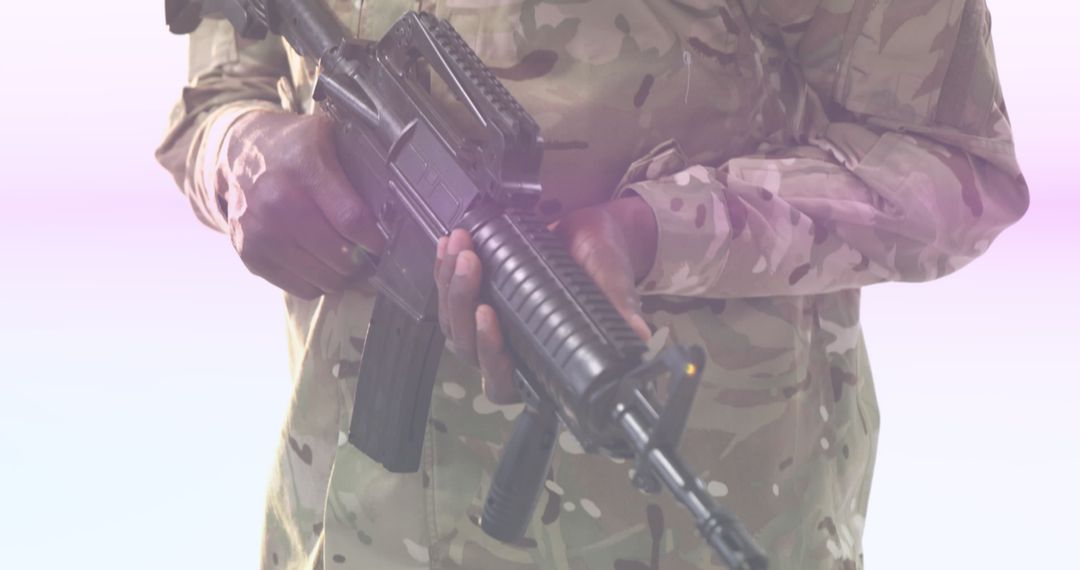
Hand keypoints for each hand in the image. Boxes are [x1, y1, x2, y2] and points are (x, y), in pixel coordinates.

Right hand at [216, 110, 385, 298]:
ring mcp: (261, 234)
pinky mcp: (249, 255)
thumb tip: (397, 201)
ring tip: (348, 260)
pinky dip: (318, 282)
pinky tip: (321, 263)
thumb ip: (358, 164)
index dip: (375, 240)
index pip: (352, 221)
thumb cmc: (293, 146)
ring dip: (342, 275)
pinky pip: (300, 289)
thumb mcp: (327, 136)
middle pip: (341, 258)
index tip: (383, 242)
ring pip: (324, 280)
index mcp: (305, 171)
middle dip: (363, 261)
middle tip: (369, 254)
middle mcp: (279, 205)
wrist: (236, 151)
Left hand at [434, 197, 657, 403]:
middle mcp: (511, 349)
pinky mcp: (477, 297)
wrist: (592, 228)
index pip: (505, 382)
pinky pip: (449, 295)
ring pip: (452, 322)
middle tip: (471, 262)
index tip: (488, 315)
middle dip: (461, 304)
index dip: (491, 357)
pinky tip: (448, 244)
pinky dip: (443, 269)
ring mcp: (490, 324)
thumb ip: (618, 306)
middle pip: (468, 348)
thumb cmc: (603, 259)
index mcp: (542, 359)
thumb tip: (640, 336)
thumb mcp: (612, 278)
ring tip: (460, 245)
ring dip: (449, 283)